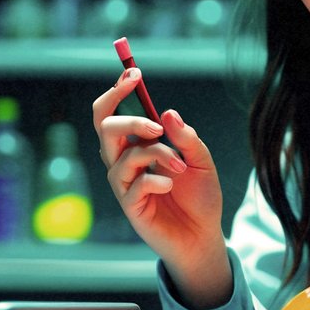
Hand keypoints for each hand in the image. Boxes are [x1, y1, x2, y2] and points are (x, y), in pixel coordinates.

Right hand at [92, 66, 228, 307]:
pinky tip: (171, 184)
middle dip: (129, 118)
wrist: (203, 236)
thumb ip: (186, 138)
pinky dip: (155, 178)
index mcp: (138, 145)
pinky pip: (134, 184)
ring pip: (122, 155)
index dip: (116, 91)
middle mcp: (125, 161)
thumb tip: (167, 113)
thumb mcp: (202, 161)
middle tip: (157, 126)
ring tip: (181, 166)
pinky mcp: (130, 206)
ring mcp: (125, 184)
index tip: (132, 73)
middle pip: (105, 127)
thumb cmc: (200, 198)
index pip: (113, 113)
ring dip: (156, 154)